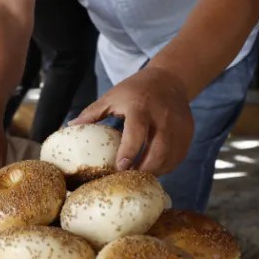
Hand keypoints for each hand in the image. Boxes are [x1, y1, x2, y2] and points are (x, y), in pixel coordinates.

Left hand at [68, 66, 193, 174]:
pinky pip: (178, 156)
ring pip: (170, 156)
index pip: (137, 132)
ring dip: (155, 171)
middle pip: (158, 150)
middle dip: (144, 169)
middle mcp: (162, 117)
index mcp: (140, 107)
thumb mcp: (112, 96)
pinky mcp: (187, 132)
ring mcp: (178, 125)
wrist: (169, 79)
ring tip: (140, 176)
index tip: (120, 167)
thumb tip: (71, 127)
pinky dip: (166, 167)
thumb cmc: (135, 90)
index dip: (129, 152)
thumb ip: (92, 113)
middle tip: (129, 178)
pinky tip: (153, 169)